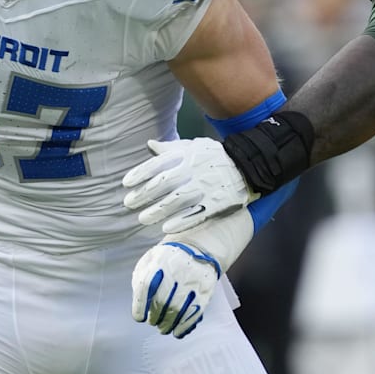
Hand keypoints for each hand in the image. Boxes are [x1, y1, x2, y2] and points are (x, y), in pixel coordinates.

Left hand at [121, 138, 254, 233]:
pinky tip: (166, 228)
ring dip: (158, 211)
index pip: (159, 164)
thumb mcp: (193, 146)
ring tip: (143, 218)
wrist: (248, 166)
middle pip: (164, 183)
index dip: (140, 174)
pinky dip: (180, 222)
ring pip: (177, 201)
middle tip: (129, 203)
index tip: (126, 184)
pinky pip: (196, 214)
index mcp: (187, 155)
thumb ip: (170, 148)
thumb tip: (150, 145)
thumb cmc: (214, 156)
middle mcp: (194, 170)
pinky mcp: (216, 203)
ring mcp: (206, 187)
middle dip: (144, 194)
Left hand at [132, 208, 252, 337]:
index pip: (145, 288)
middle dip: (155, 318)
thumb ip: (141, 278)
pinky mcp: (204, 292)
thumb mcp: (150, 260)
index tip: (139, 317)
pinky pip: (193, 314)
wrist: (198, 248)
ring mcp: (191, 284)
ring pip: (176, 312)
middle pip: (160, 304)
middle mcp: (175, 274)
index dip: (140, 307)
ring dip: (168, 325)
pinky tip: (178, 332)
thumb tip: (139, 303)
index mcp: (158, 263)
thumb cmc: (169, 258)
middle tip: (154, 321)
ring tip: (163, 328)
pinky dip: (185, 327)